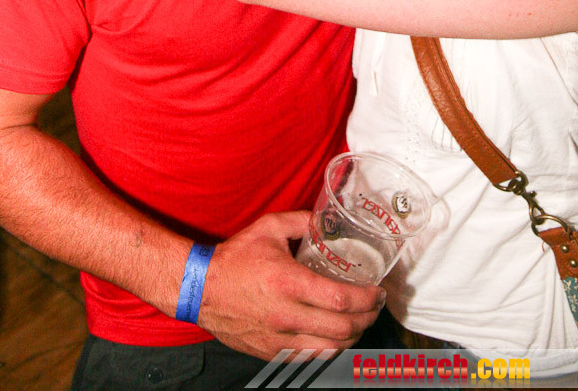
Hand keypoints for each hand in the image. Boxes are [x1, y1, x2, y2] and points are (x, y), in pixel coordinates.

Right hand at [198, 212, 384, 359]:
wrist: (200, 288)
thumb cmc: (235, 257)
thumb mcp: (268, 228)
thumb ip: (302, 221)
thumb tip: (327, 218)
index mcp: (288, 282)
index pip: (340, 300)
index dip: (367, 299)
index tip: (378, 292)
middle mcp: (285, 315)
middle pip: (342, 328)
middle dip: (367, 319)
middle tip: (375, 306)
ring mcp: (278, 338)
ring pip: (330, 349)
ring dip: (353, 338)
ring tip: (360, 322)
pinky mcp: (270, 352)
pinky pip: (309, 359)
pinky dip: (330, 351)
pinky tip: (336, 338)